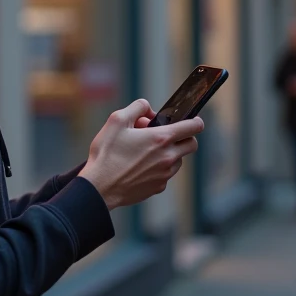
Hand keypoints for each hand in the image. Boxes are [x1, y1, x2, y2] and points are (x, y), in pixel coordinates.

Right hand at [78, 99, 202, 210]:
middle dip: (184, 137)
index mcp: (161, 138)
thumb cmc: (106, 153)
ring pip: (179, 160)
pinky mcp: (158, 187)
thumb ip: (137, 107)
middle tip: (165, 135)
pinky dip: (159, 168)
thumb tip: (149, 110)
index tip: (191, 121)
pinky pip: (166, 174)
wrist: (99, 187)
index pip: (194, 127)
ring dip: (170, 153)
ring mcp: (165, 174)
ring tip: (146, 151)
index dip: (195, 121)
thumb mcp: (117, 120)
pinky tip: (140, 166)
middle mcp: (168, 157)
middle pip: (192, 145)